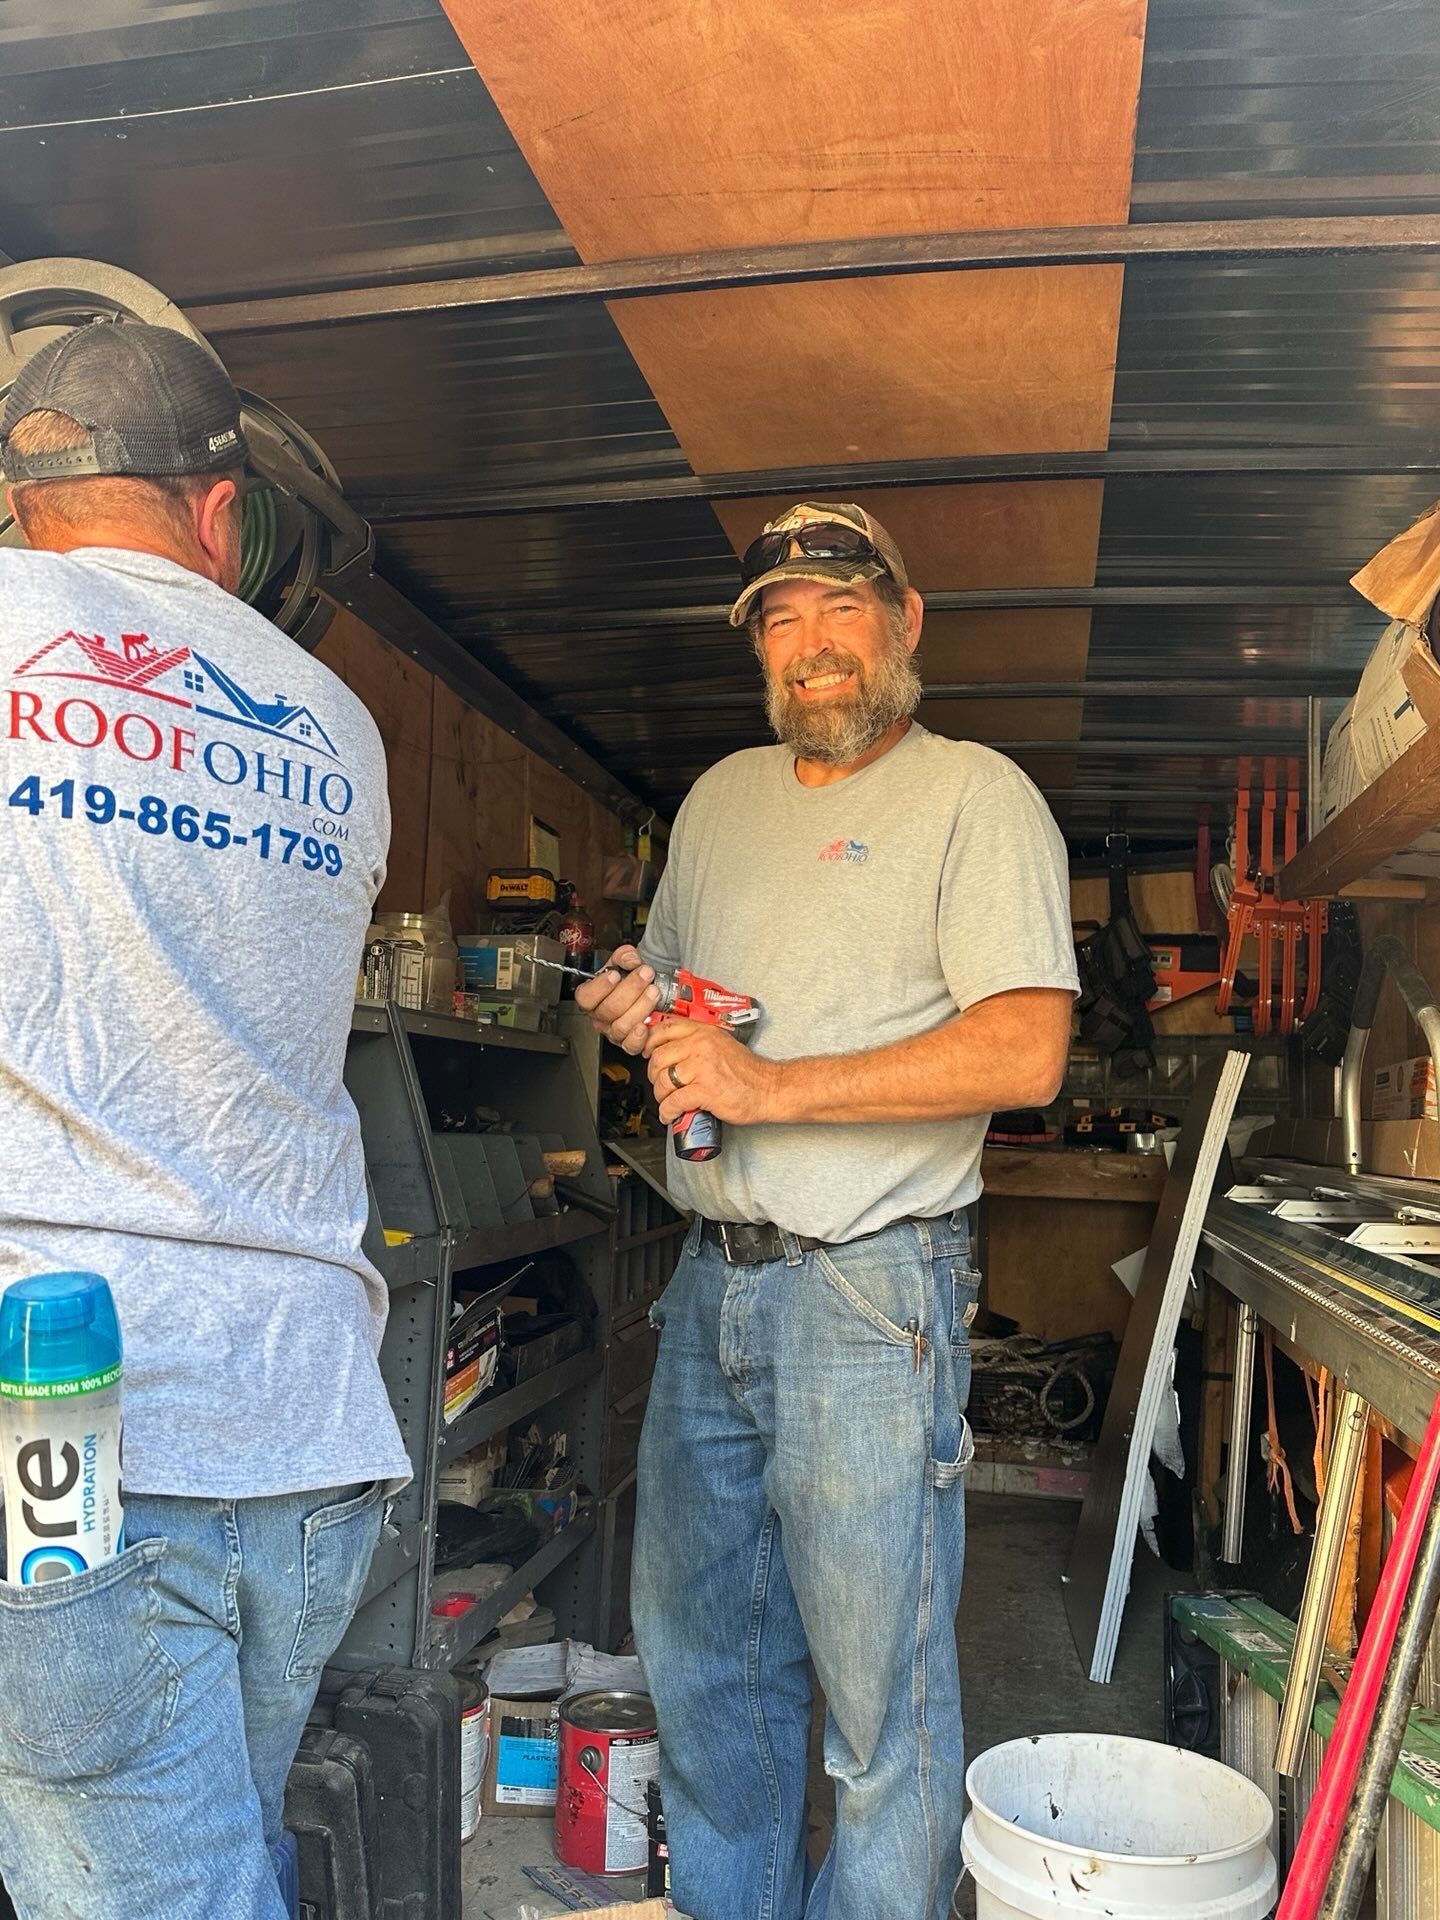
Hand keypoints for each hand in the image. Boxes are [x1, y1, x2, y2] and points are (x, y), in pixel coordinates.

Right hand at [573, 945, 661, 1052]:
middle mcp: (599, 1017)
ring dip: (640, 1007)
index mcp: (591, 996)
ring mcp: (613, 1031)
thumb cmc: (628, 977)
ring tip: (654, 991)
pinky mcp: (628, 1043)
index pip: (585, 997)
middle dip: (631, 990)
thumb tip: (632, 961)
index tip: (616, 975)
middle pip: (609, 1010)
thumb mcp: (623, 960)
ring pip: (621, 1026)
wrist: (645, 989)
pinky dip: (638, 1038)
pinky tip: (645, 1025)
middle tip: (646, 975)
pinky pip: (630, 1046)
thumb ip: (625, 955)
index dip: (600, 987)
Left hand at [645, 1019, 782, 1128]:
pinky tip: (670, 1115)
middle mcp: (700, 1045)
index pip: (663, 1030)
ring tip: (667, 1101)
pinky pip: (674, 1101)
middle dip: (654, 1075)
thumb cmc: (748, 1071)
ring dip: (660, 1095)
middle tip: (660, 1084)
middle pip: (658, 1057)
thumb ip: (698, 1041)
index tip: (647, 1054)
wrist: (769, 1089)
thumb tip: (671, 1048)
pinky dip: (667, 1112)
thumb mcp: (721, 1044)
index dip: (649, 1044)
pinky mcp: (705, 1090)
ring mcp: (702, 1067)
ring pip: (663, 1080)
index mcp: (703, 1032)